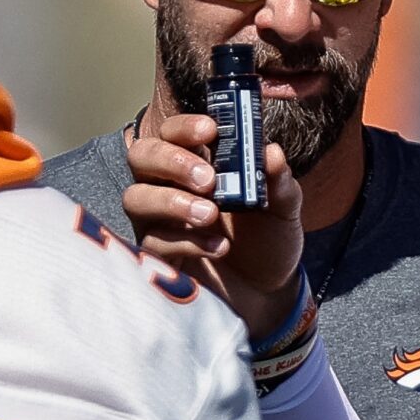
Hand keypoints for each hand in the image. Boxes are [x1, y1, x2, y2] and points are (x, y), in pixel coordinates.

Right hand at [123, 112, 305, 340]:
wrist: (268, 292)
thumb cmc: (268, 240)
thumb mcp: (283, 209)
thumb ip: (279, 181)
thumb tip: (272, 152)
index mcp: (197, 164)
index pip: (173, 132)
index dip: (184, 127)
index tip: (210, 131)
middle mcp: (169, 186)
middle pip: (141, 156)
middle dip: (171, 161)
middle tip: (208, 179)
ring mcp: (158, 221)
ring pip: (135, 198)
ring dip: (172, 202)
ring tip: (211, 215)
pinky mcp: (157, 255)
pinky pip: (154, 241)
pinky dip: (187, 241)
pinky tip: (219, 247)